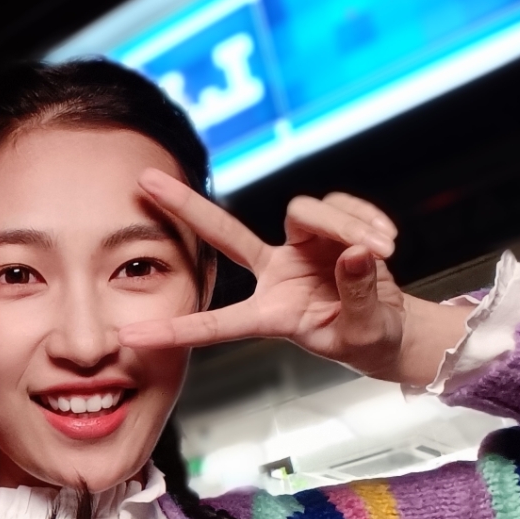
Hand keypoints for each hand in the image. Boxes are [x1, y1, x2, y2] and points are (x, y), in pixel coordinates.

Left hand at [119, 170, 466, 385]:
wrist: (389, 325)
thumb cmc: (366, 338)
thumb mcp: (364, 331)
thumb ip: (358, 294)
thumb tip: (354, 253)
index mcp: (269, 316)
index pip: (215, 323)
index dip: (175, 330)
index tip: (130, 337)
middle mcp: (273, 276)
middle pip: (223, 233)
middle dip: (185, 206)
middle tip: (144, 180)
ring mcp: (296, 248)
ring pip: (304, 212)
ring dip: (346, 225)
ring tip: (383, 250)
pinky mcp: (323, 229)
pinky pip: (336, 205)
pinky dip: (363, 217)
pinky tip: (384, 240)